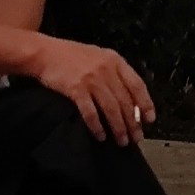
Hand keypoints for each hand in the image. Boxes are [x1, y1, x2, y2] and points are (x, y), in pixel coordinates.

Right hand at [28, 35, 158, 144]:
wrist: (44, 53)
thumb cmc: (70, 55)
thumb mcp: (98, 56)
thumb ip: (114, 72)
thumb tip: (128, 98)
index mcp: (115, 60)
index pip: (137, 85)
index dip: (146, 104)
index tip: (150, 119)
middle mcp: (106, 70)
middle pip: (125, 101)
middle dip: (133, 122)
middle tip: (136, 137)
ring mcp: (92, 80)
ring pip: (112, 109)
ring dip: (118, 128)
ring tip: (122, 141)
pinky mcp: (76, 90)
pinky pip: (91, 113)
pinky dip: (97, 126)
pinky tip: (100, 135)